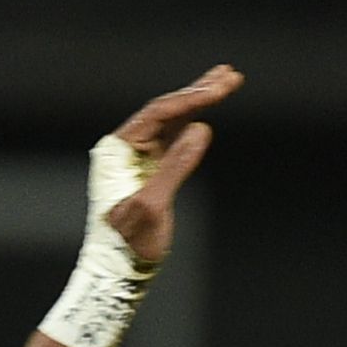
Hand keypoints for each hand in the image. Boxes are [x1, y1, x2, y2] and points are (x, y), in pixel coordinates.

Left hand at [103, 68, 238, 267]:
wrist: (117, 271)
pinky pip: (172, 138)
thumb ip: (175, 165)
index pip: (158, 114)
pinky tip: (207, 111)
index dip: (191, 99)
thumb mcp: (152, 205)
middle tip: (230, 75)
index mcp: (117, 149)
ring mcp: (136, 157)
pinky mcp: (148, 170)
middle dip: (198, 92)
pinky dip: (192, 123)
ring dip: (197, 102)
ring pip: (170, 121)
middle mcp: (124, 147)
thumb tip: (202, 129)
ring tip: (225, 82)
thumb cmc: (128, 243)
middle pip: (165, 110)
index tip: (220, 88)